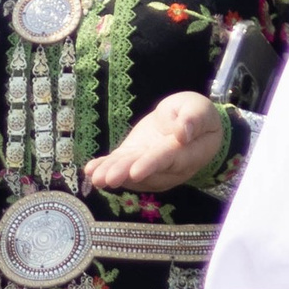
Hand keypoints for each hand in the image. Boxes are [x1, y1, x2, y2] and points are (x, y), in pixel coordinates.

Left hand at [86, 92, 227, 195]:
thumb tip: (183, 133)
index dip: (151, 165)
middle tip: (107, 179)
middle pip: (144, 170)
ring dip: (111, 174)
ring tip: (95, 177)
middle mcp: (166, 166)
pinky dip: (104, 167)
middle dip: (124, 174)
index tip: (136, 172)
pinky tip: (90, 170)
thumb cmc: (197, 114)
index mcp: (186, 153)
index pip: (166, 159)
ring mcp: (148, 164)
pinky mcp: (134, 159)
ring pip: (128, 170)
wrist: (188, 122)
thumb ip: (193, 120)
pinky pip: (119, 165)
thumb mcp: (199, 109)